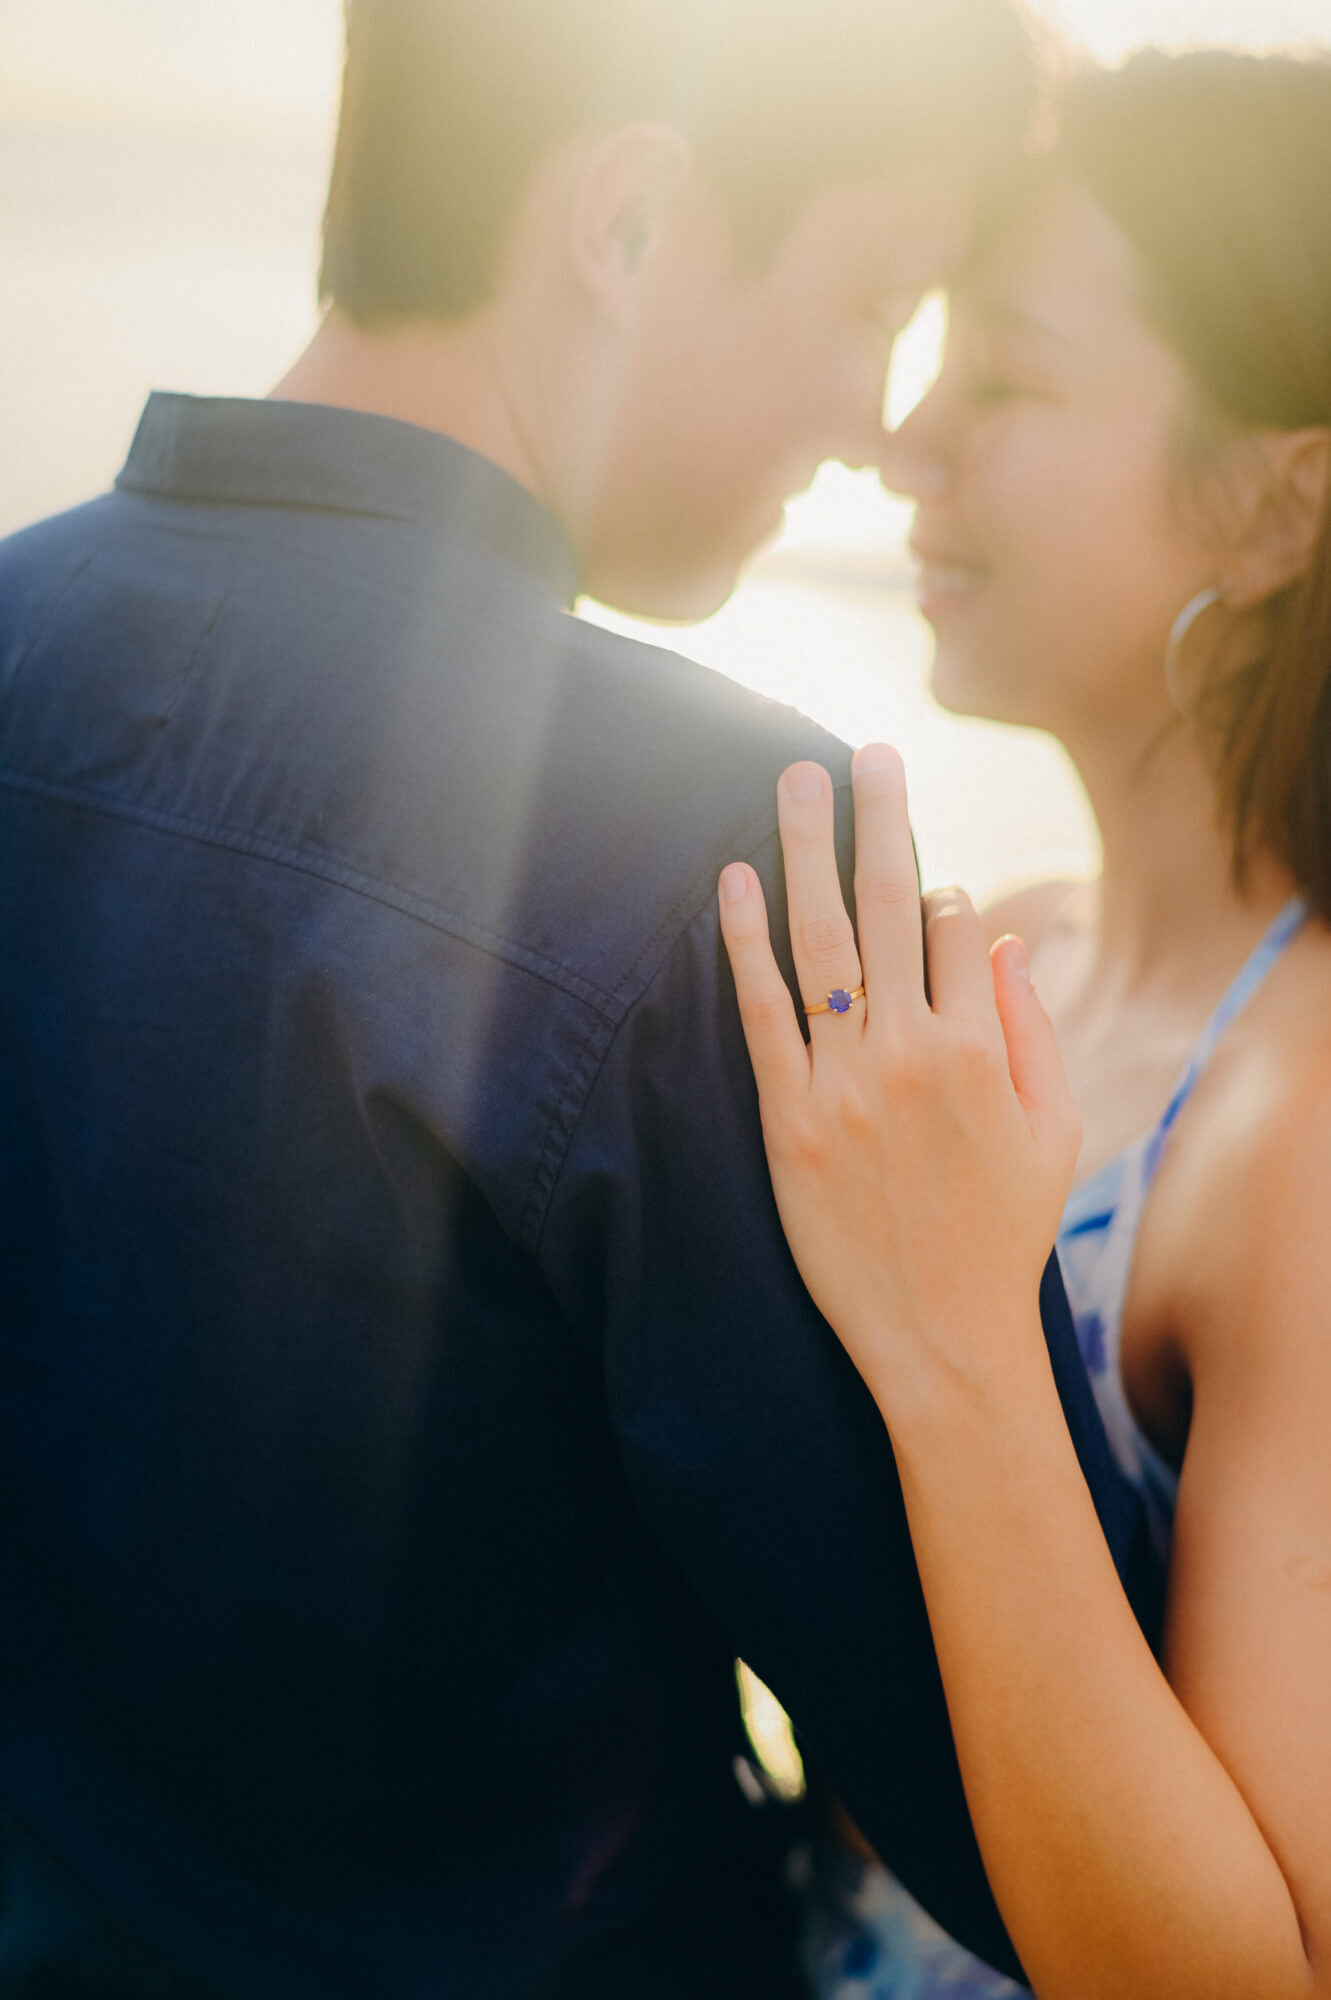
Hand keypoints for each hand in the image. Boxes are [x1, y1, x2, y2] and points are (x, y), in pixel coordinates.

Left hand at [718, 745, 1080, 1421]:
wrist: (942, 1337)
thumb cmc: (1004, 1233)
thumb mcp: (1054, 1131)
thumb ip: (1031, 1028)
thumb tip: (1003, 937)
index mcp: (981, 1049)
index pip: (954, 926)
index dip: (941, 887)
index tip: (925, 870)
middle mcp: (909, 1052)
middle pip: (886, 907)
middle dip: (878, 816)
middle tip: (862, 748)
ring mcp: (842, 1084)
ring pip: (819, 943)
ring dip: (806, 850)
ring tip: (794, 779)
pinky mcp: (786, 1122)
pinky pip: (761, 1014)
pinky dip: (743, 944)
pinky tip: (733, 880)